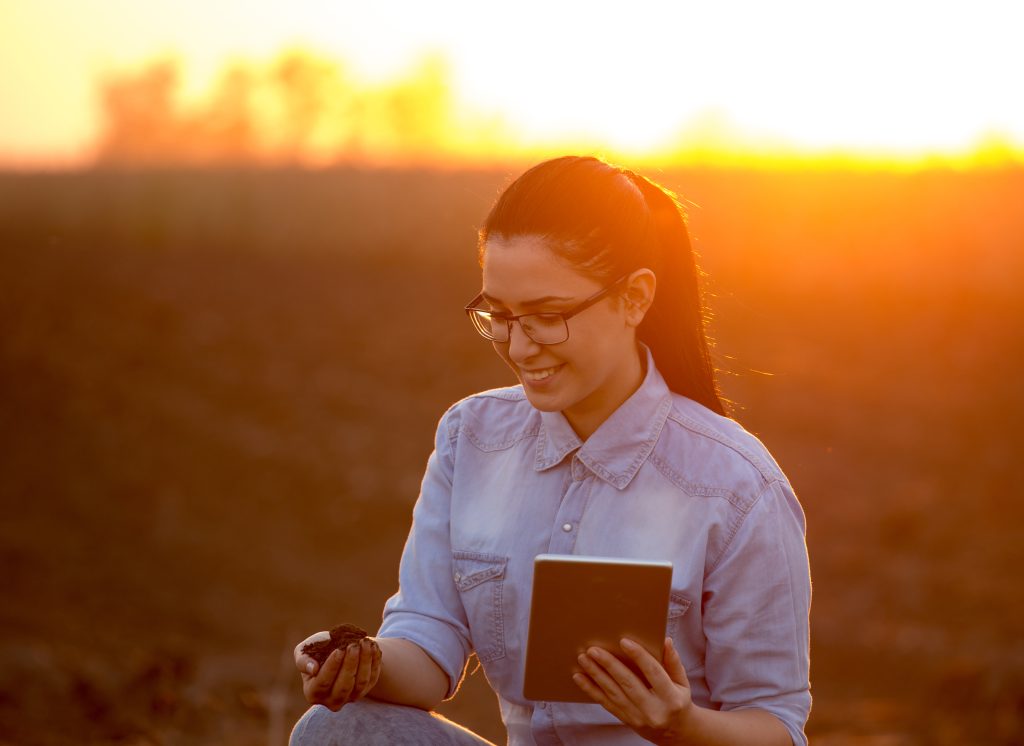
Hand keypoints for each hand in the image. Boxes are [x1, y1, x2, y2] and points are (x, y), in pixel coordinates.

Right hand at [294, 631, 381, 710]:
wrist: (336, 652)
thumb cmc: (316, 652)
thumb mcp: (304, 651)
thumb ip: (303, 660)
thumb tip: (313, 669)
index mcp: (313, 693)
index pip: (323, 682)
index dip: (332, 666)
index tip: (339, 649)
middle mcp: (331, 701)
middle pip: (344, 685)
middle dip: (350, 663)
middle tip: (354, 644)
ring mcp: (350, 698)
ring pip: (360, 682)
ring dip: (364, 661)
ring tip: (365, 642)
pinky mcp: (365, 691)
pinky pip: (372, 678)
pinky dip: (374, 662)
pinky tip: (373, 647)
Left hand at [574, 636, 693, 744]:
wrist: (675, 733)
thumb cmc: (678, 700)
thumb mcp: (682, 682)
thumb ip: (673, 662)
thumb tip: (666, 641)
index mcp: (671, 698)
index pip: (654, 673)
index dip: (639, 656)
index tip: (624, 641)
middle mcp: (653, 710)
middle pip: (628, 683)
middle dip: (609, 665)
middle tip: (594, 650)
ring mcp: (638, 717)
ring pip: (613, 694)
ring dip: (596, 675)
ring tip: (584, 659)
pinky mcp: (626, 720)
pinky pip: (606, 704)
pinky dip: (591, 689)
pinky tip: (579, 677)